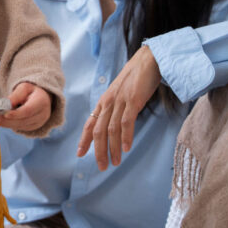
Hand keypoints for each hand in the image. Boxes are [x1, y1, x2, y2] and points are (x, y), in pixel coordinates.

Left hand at [0, 82, 50, 132]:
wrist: (41, 98)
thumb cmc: (31, 91)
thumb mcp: (24, 88)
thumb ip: (15, 95)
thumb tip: (6, 103)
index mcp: (42, 102)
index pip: (28, 110)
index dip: (16, 114)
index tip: (5, 114)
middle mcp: (43, 114)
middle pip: (23, 120)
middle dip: (8, 120)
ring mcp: (39, 123)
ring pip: (21, 126)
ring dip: (7, 123)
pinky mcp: (34, 127)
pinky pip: (20, 128)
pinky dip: (10, 125)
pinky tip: (2, 121)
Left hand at [77, 44, 161, 169]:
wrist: (147, 60)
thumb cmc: (136, 78)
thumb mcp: (121, 94)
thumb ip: (116, 109)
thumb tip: (115, 126)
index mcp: (104, 102)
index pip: (90, 124)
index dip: (84, 140)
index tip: (80, 154)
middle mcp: (108, 103)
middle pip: (98, 131)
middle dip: (98, 151)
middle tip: (101, 167)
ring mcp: (120, 101)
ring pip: (111, 129)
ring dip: (112, 148)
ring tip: (115, 163)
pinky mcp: (133, 100)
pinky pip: (126, 121)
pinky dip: (125, 136)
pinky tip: (126, 148)